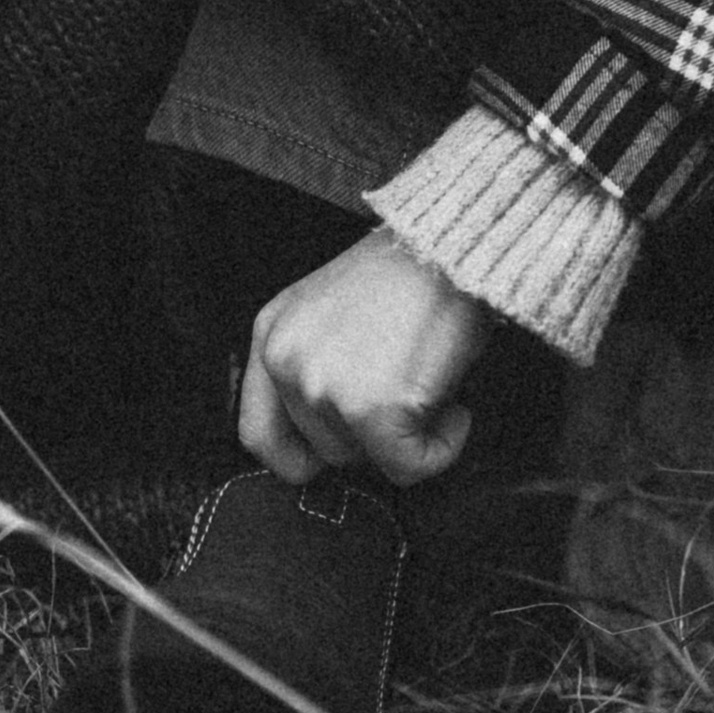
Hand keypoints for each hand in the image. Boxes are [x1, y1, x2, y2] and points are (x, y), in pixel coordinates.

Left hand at [238, 229, 489, 487]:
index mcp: (271, 334)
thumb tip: (330, 438)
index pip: (258, 434)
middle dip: (371, 434)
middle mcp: (286, 362)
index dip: (298, 459)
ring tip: (429, 386)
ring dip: (406, 437)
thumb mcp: (328, 308)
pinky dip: (442, 447)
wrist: (451, 245)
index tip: (336, 458)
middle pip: (324, 451)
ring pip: (365, 460)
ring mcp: (325, 387)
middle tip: (405, 391)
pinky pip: (409, 467)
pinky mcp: (373, 410)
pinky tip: (455, 407)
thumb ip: (312, 364)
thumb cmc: (407, 272)